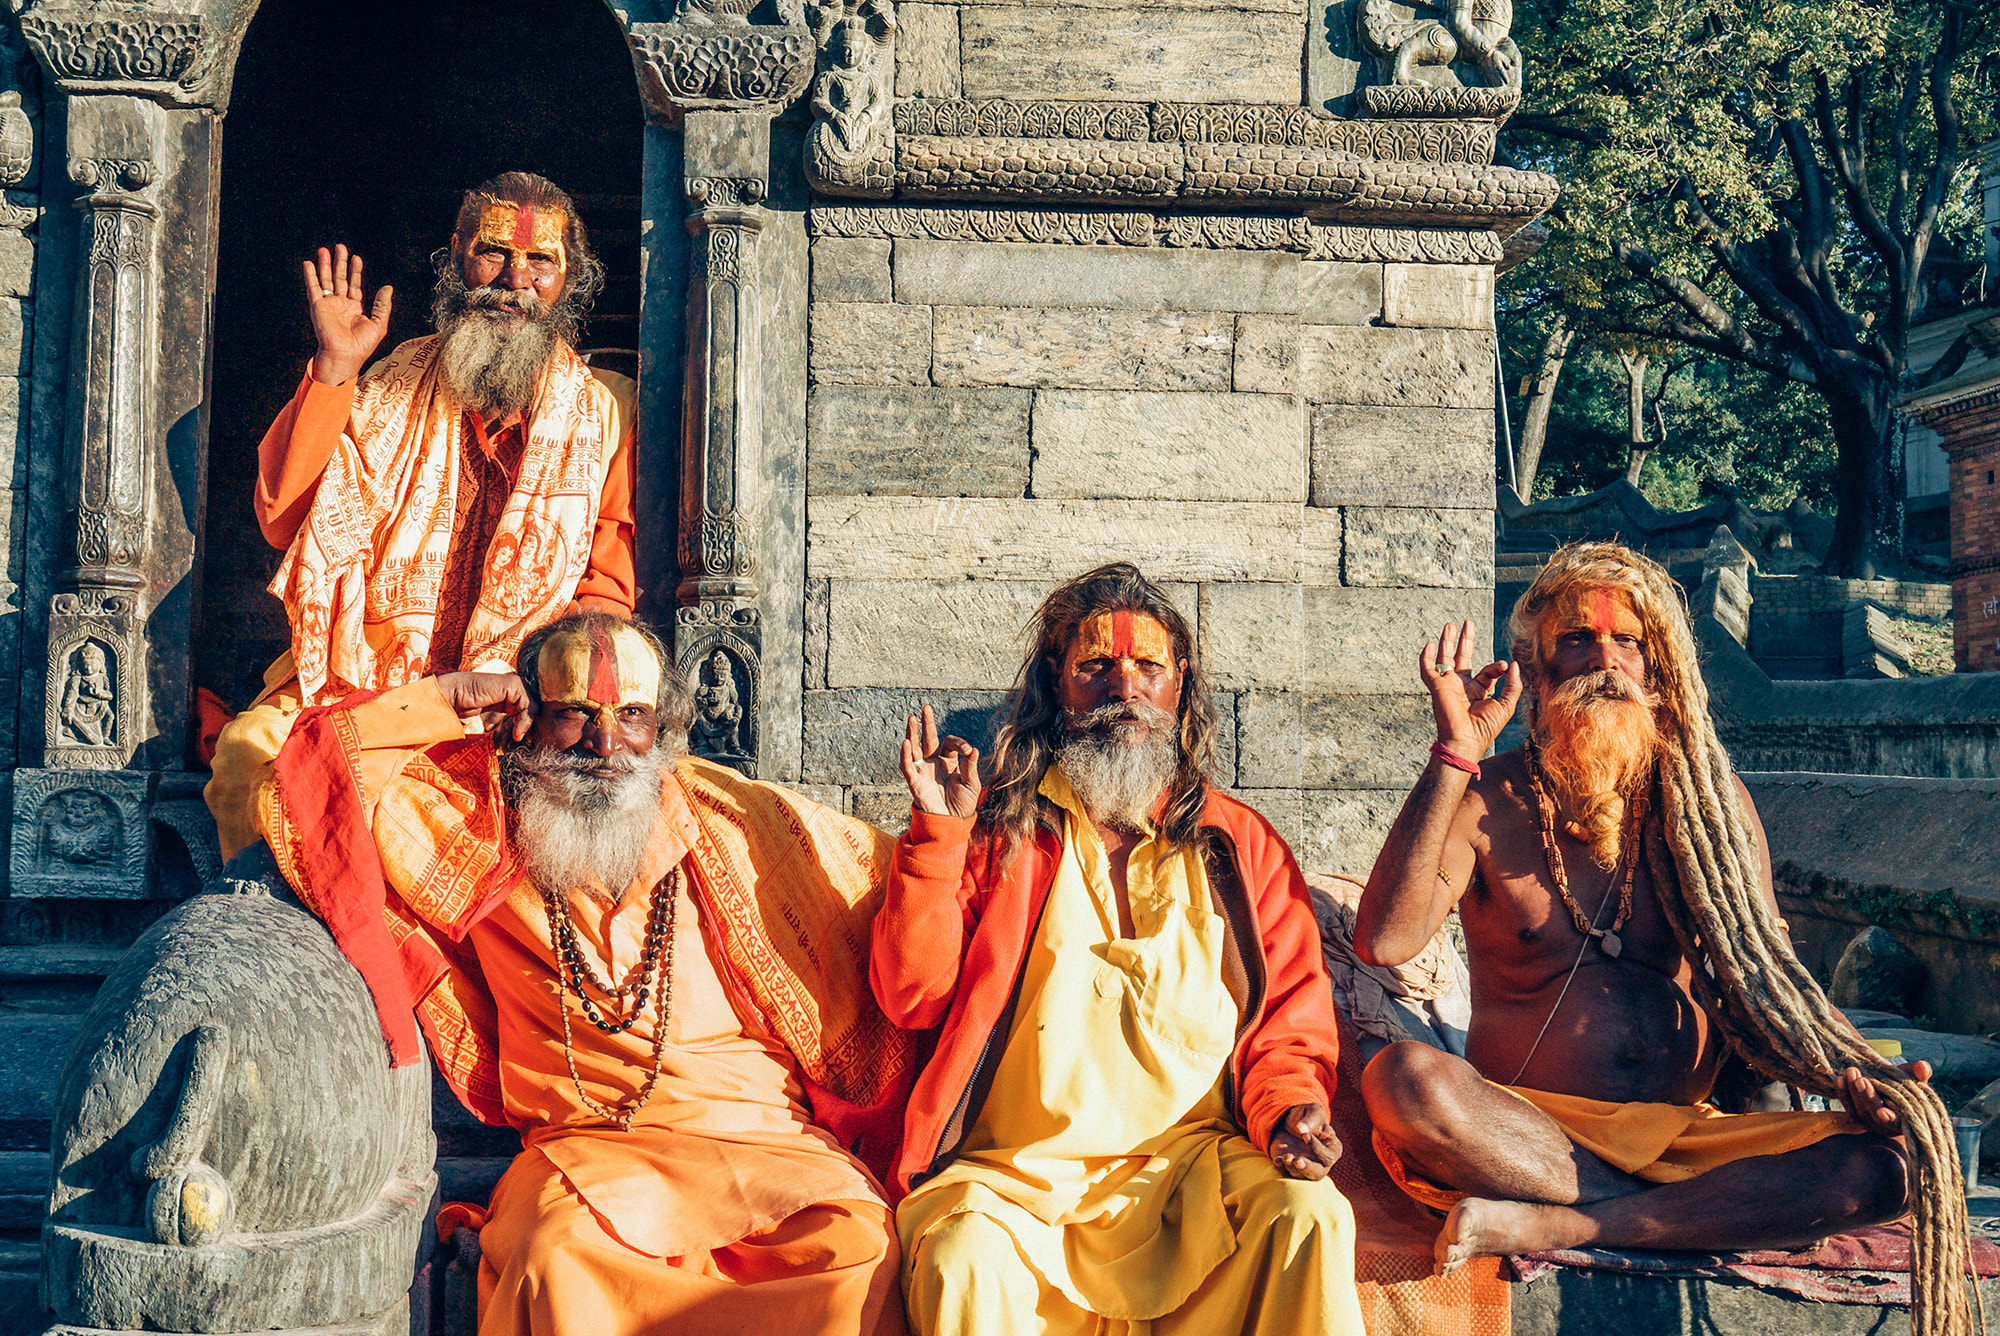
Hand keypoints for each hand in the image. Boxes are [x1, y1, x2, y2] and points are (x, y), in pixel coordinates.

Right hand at [304, 245, 392, 384]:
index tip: (356, 258)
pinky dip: (310, 276)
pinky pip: (313, 288)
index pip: (354, 285)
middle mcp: (340, 304)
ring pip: (326, 280)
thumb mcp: (378, 323)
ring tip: (324, 249)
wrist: (345, 354)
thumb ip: (382, 305)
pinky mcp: (318, 306)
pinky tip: (309, 264)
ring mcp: (328, 304)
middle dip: (340, 262)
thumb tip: (388, 287)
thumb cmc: (362, 344)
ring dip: (325, 265)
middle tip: (340, 247)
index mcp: (354, 307)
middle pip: (339, 278)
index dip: (355, 271)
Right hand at [434, 672, 534, 742]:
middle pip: (533, 703)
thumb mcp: (491, 712)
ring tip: (516, 736)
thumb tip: (519, 731)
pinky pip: (528, 705)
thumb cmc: (465, 705)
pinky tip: (516, 731)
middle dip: (529, 721)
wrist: (452, 696)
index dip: (526, 719)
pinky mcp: (512, 684)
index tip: (518, 735)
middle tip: (520, 736)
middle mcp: (512, 684)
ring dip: (526, 723)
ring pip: (533, 704)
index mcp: (507, 689)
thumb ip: (504, 714)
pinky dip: (524, 721)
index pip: (527, 703)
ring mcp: (512, 682)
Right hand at [900, 704, 980, 817]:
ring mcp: (923, 771)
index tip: (968, 752)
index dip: (960, 744)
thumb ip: (970, 767)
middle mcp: (933, 762)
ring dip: (912, 734)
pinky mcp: (915, 782)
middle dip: (926, 724)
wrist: (953, 823)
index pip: (949, 744)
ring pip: (915, 748)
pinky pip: (908, 766)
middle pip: (928, 739)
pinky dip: (905, 755)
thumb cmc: (963, 803)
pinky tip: (906, 742)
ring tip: (912, 718)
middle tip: (925, 708)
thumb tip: (974, 749)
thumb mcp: (971, 783)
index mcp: (948, 761)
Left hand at [1269, 1103, 1341, 1180]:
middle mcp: (1320, 1162)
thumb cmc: (1307, 1116)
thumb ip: (1311, 1119)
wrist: (1289, 1120)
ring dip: (1292, 1167)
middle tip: (1298, 1161)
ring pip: (1300, 1175)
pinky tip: (1277, 1160)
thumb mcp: (1313, 1111)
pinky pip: (1285, 1172)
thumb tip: (1301, 1129)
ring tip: (1286, 1157)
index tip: (1305, 1135)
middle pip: (1318, 1174)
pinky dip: (1281, 1167)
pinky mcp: (1288, 1166)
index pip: (1328, 1156)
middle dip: (1307, 1169)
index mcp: (1332, 1149)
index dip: (1316, 1147)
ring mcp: (1304, 1166)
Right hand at [1419, 620, 1521, 760]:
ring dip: (1447, 641)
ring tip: (1450, 625)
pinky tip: (1429, 644)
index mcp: (1479, 690)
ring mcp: (1448, 685)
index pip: (1487, 671)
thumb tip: (1512, 664)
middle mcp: (1462, 686)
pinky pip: (1427, 669)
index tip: (1502, 666)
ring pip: (1445, 658)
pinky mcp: (1437, 687)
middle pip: (1463, 658)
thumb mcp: (1507, 704)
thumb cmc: (1486, 726)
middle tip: (1468, 622)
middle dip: (1466, 640)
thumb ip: (1513, 684)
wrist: (1466, 739)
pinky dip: (1425, 657)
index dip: (1496, 666)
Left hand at [1839, 1060, 1931, 1136]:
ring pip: (1858, 1109)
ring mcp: (1868, 1121)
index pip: (1896, 1122)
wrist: (1889, 1089)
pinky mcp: (1855, 1114)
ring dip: (1853, 1090)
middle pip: (1873, 1113)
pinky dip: (1843, 1092)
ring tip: (1851, 1071)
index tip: (1883, 1111)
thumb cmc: (1905, 1087)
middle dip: (1867, 1096)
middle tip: (1861, 1079)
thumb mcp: (1913, 1080)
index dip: (1890, 1118)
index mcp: (1903, 1120)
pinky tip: (1840, 1078)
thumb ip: (1918, 1074)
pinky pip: (1847, 1104)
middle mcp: (1884, 1124)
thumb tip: (1924, 1066)